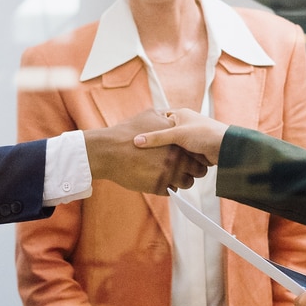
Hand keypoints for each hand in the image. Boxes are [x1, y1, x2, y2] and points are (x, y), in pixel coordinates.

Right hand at [85, 109, 208, 194]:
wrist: (107, 151)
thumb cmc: (125, 132)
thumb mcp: (149, 115)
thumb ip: (165, 117)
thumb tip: (171, 117)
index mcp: (177, 140)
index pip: (197, 150)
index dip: (193, 153)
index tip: (186, 153)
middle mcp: (177, 157)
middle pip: (197, 168)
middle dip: (191, 168)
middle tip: (180, 165)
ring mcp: (169, 173)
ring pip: (187, 182)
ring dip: (181, 180)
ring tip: (170, 174)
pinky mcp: (159, 186)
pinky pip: (171, 190)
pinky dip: (167, 187)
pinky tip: (158, 179)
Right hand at [132, 107, 227, 165]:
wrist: (225, 147)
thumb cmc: (203, 134)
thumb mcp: (176, 134)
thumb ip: (156, 138)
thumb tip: (136, 141)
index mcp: (180, 115)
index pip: (160, 120)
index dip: (151, 129)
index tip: (140, 139)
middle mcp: (184, 126)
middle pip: (166, 138)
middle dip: (161, 147)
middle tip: (148, 154)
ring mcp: (190, 140)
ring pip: (174, 150)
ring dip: (172, 156)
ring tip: (162, 162)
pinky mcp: (194, 152)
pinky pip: (182, 159)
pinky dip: (179, 163)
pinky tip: (172, 168)